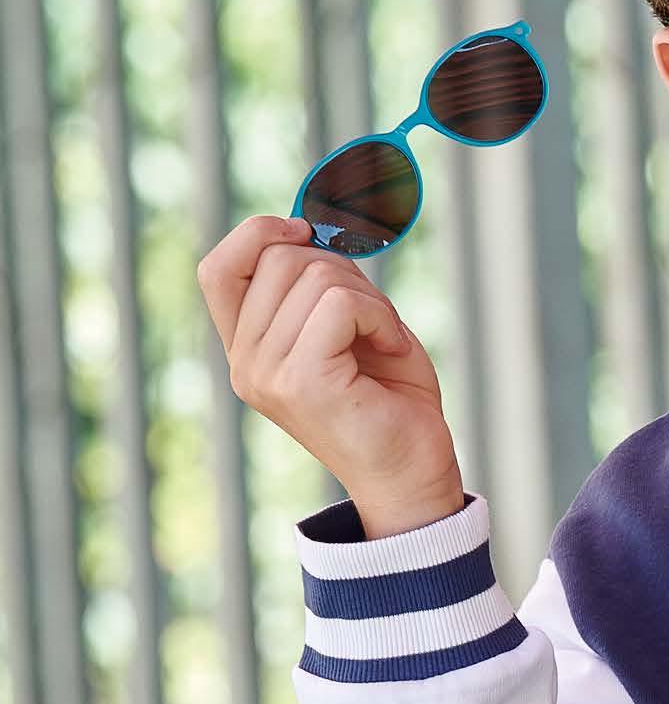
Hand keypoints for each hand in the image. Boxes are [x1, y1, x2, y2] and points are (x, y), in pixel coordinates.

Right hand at [195, 216, 464, 537]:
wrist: (415, 476)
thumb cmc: (391, 402)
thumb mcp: (347, 329)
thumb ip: (319, 285)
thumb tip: (308, 228)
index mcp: (247, 351)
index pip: (218, 268)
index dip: (258, 234)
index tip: (306, 234)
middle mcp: (245, 364)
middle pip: (277, 259)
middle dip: (341, 271)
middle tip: (375, 319)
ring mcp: (267, 375)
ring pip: (314, 276)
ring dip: (369, 298)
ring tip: (385, 342)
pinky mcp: (301, 383)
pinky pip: (340, 303)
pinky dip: (380, 316)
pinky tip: (392, 350)